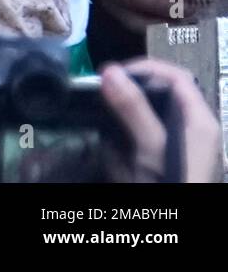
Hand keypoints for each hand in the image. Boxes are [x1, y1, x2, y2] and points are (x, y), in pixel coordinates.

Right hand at [100, 58, 222, 182]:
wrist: (173, 234)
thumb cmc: (176, 185)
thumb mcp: (153, 147)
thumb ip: (134, 110)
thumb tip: (110, 71)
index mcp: (199, 121)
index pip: (176, 76)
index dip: (144, 68)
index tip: (111, 73)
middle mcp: (191, 132)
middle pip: (157, 97)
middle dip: (127, 98)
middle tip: (101, 99)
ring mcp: (175, 151)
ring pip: (143, 123)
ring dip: (120, 125)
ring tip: (104, 130)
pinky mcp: (160, 167)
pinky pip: (136, 148)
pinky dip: (121, 150)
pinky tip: (113, 159)